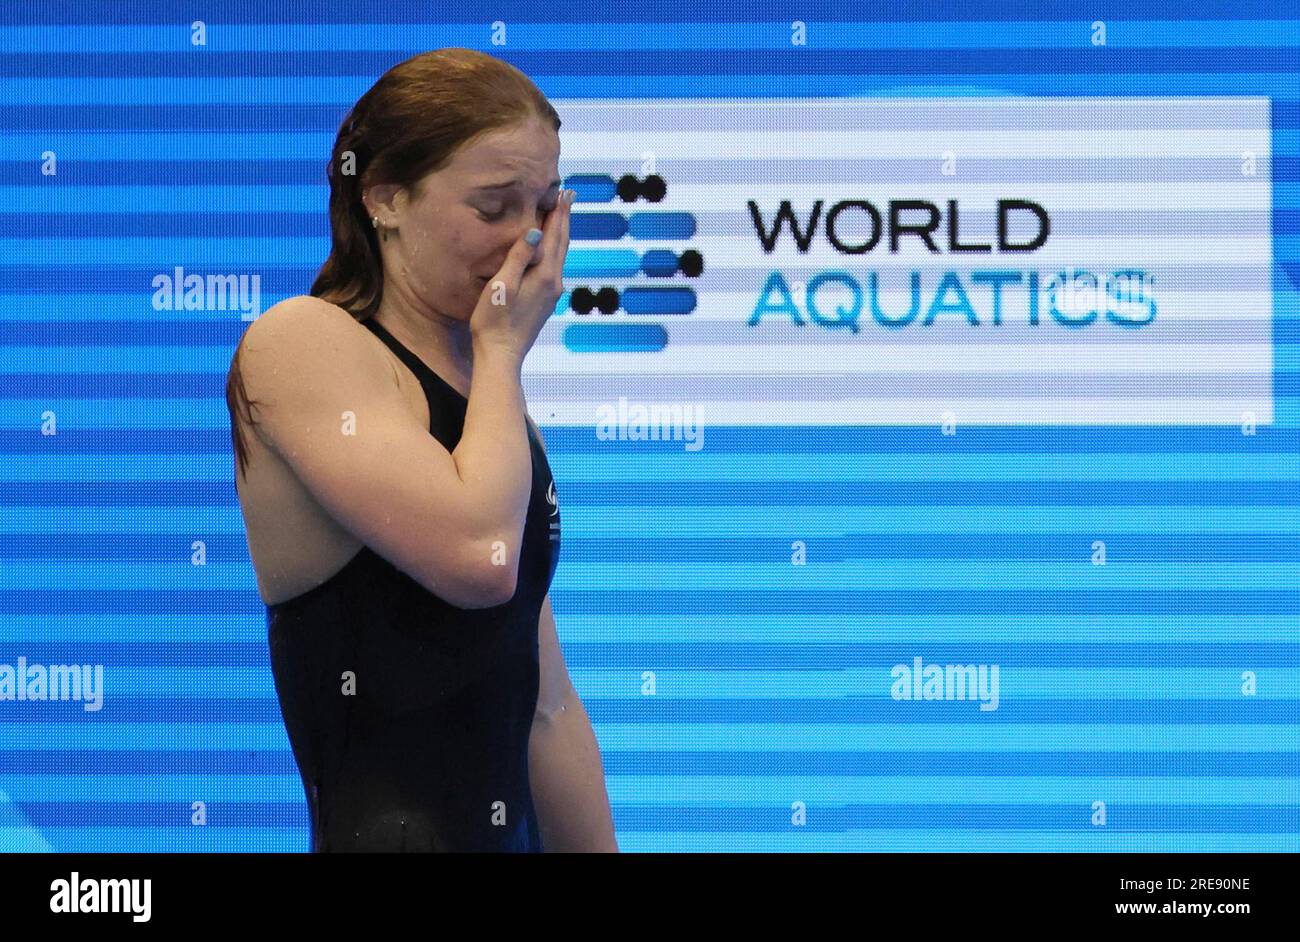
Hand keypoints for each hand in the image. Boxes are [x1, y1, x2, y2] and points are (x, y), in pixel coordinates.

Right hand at [469, 188, 573, 361]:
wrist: (501, 356)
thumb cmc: (493, 322)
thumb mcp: (501, 285)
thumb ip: (518, 257)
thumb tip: (536, 231)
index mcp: (544, 276)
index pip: (555, 235)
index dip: (559, 212)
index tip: (564, 191)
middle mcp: (554, 284)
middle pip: (562, 243)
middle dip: (564, 218)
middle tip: (569, 195)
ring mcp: (551, 295)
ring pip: (561, 256)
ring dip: (561, 234)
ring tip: (561, 216)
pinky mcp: (545, 303)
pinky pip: (554, 268)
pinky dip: (555, 250)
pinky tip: (550, 250)